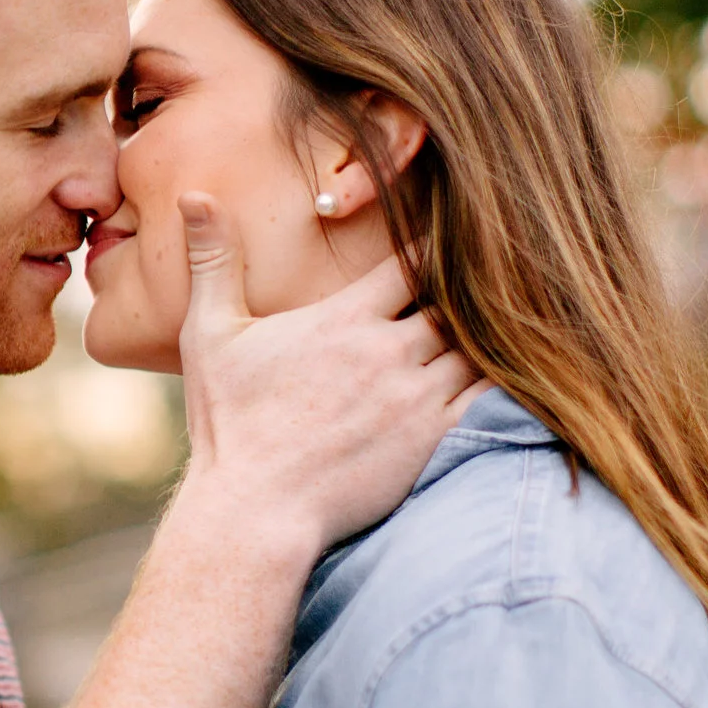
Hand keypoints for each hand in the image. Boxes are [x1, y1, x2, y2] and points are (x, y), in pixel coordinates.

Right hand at [173, 192, 481, 556]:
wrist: (254, 513)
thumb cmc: (228, 424)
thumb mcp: (209, 334)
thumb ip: (213, 260)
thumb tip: (195, 194)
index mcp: (343, 318)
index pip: (411, 260)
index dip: (433, 247)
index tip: (451, 238)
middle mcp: (387, 350)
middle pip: (453, 300)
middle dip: (466, 291)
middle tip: (490, 279)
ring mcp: (414, 397)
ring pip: (477, 346)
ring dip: (485, 336)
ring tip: (502, 325)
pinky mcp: (433, 441)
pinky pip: (488, 399)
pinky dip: (501, 381)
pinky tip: (513, 373)